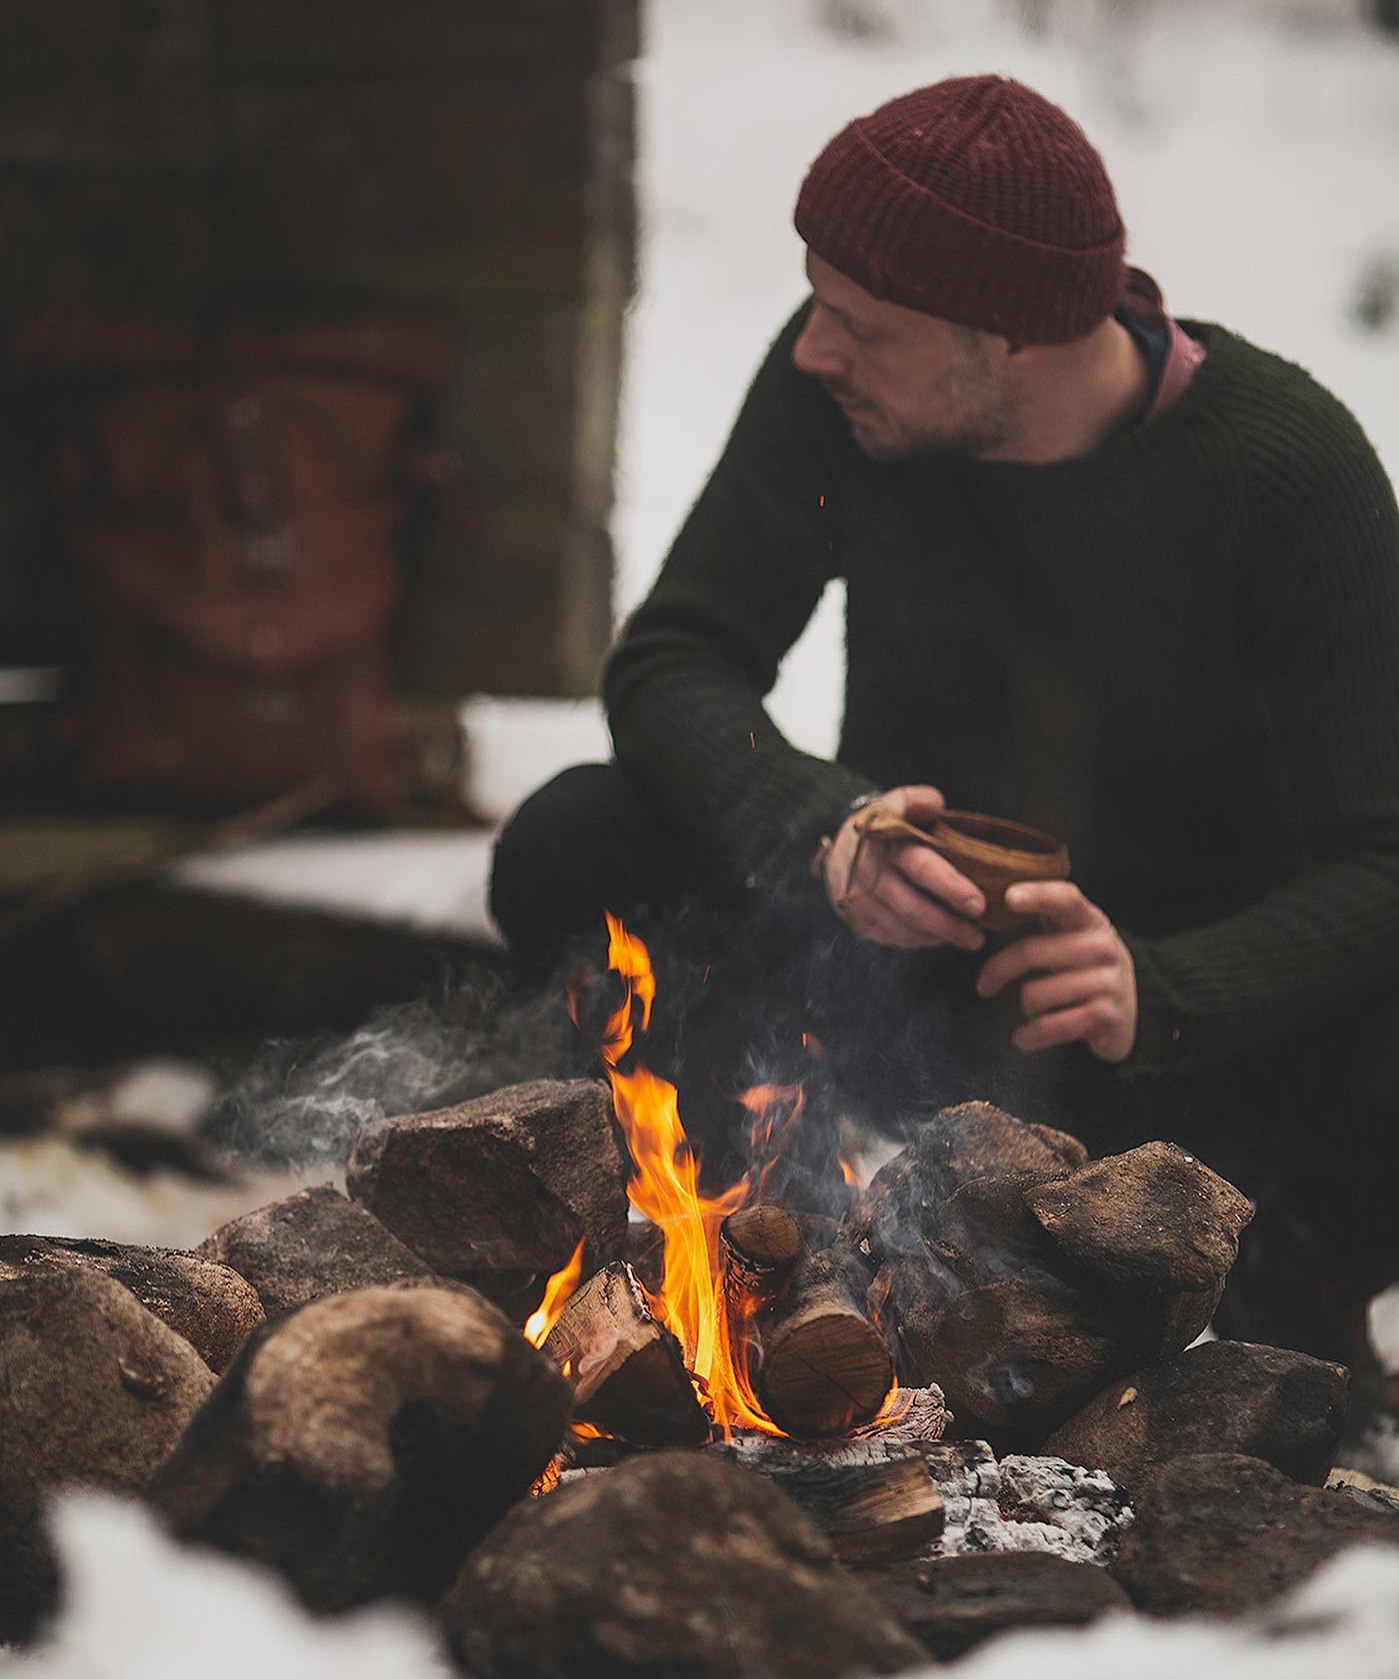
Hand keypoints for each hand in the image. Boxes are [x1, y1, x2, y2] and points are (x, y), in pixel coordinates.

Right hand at [820, 785, 986, 951]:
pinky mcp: (857, 920)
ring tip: (971, 939)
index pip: (919, 866)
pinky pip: (892, 937)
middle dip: (948, 924)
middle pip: (912, 906)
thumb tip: (935, 804)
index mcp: (883, 841)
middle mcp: (867, 873)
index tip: (978, 904)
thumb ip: (916, 800)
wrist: (841, 850)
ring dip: (937, 936)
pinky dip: (920, 940)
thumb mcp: (897, 803)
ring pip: (902, 927)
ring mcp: (859, 900)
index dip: (950, 887)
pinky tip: (941, 937)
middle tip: (978, 937)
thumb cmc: (884, 827)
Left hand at [976, 881, 1136, 1062]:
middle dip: (997, 971)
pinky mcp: (1106, 1016)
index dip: (1038, 895)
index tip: (1009, 897)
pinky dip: (1031, 1035)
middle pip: (1032, 952)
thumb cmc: (1081, 967)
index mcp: (1090, 920)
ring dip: (1024, 1006)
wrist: (1123, 1012)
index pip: (1066, 899)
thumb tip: (992, 903)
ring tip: (1030, 1009)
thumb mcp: (1070, 936)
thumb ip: (1042, 916)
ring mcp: (1108, 982)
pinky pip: (1051, 1025)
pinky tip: (1023, 1037)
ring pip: (1035, 993)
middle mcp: (1104, 947)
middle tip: (984, 985)